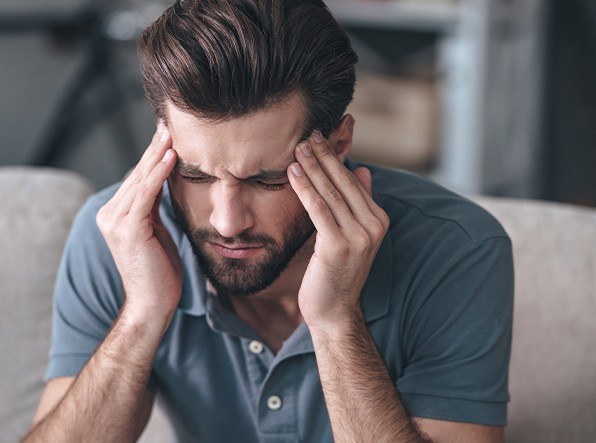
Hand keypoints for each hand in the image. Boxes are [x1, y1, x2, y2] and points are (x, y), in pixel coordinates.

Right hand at [96, 123, 181, 319]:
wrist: (153, 304)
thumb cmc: (160, 270)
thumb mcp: (157, 231)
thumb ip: (155, 208)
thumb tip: (166, 183)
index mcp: (116, 215)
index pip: (138, 178)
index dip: (153, 155)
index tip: (168, 133)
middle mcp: (110, 214)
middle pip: (138, 174)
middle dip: (155, 148)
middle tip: (169, 122)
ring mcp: (116, 221)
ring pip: (141, 180)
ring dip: (158, 154)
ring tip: (172, 131)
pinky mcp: (128, 229)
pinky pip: (146, 194)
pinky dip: (158, 173)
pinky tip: (171, 156)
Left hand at [287, 131, 389, 332]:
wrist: (334, 311)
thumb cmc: (338, 272)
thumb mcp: (353, 235)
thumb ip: (359, 203)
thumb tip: (362, 169)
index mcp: (378, 220)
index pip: (354, 181)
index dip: (335, 158)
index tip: (320, 138)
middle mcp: (373, 226)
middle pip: (344, 182)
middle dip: (324, 156)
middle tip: (308, 133)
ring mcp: (358, 236)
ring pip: (331, 192)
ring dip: (312, 167)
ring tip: (298, 146)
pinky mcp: (338, 245)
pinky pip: (319, 209)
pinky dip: (305, 188)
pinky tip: (293, 172)